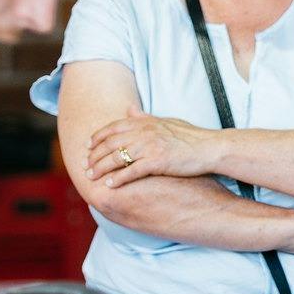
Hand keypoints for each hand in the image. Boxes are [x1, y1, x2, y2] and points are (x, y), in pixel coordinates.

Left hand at [86, 108, 218, 186]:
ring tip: (91, 177)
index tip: (87, 147)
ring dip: (101, 168)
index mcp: (145, 122)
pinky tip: (110, 185)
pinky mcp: (157, 162)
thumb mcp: (166, 121)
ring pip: (117, 158)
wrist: (209, 148)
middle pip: (111, 144)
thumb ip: (144, 117)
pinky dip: (118, 178)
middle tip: (85, 167)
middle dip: (94, 156)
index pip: (113, 128)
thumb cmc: (190, 136)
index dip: (97, 138)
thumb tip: (129, 109)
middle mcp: (144, 132)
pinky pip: (132, 171)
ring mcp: (150, 147)